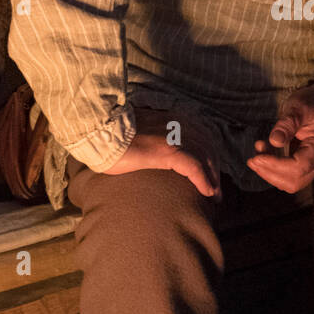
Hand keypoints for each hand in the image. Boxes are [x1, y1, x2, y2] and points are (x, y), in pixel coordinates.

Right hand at [101, 108, 221, 198]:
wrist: (98, 133)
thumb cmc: (112, 137)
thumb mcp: (139, 133)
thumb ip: (153, 138)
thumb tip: (154, 151)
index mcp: (173, 118)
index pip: (201, 137)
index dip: (208, 157)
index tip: (211, 173)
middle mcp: (178, 124)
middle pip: (208, 148)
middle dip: (214, 169)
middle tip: (216, 190)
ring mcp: (174, 136)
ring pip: (205, 157)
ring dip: (212, 178)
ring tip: (214, 196)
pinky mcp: (168, 150)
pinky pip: (194, 167)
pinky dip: (203, 180)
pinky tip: (207, 193)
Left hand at [246, 83, 313, 193]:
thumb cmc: (311, 106)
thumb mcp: (299, 109)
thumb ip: (287, 124)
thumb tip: (275, 141)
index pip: (299, 167)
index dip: (277, 165)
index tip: (258, 157)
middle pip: (294, 181)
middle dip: (270, 173)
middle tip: (253, 159)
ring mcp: (312, 167)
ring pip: (289, 183)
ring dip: (268, 172)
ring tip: (256, 154)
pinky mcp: (302, 167)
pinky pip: (286, 177)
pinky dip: (271, 169)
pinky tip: (262, 153)